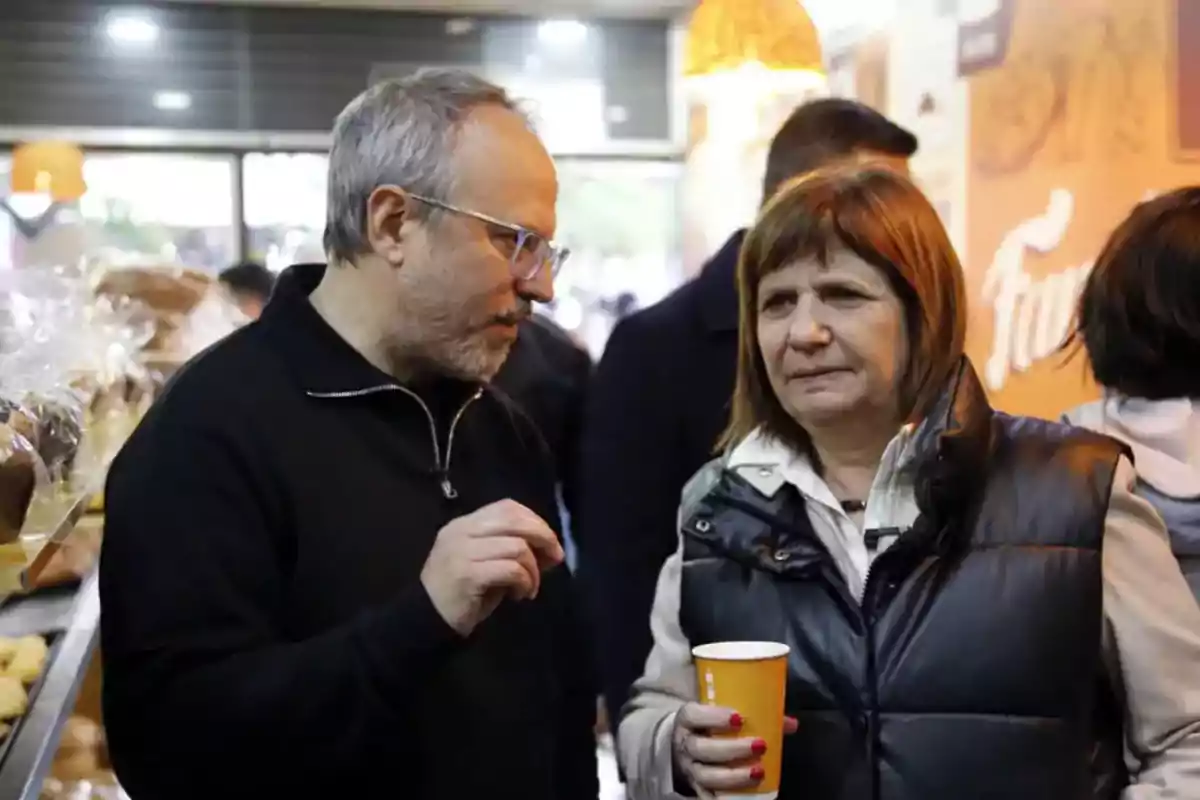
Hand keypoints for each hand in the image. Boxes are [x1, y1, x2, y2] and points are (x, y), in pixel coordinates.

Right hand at [420, 499, 563, 635]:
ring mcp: (462, 551)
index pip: (506, 507)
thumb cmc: (461, 594)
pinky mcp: (467, 574)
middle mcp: (461, 531)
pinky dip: (524, 581)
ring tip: (529, 587)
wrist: (426, 621)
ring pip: (516, 547)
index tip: (549, 541)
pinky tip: (521, 595)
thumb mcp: (485, 563)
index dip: (534, 520)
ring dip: (533, 569)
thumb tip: (550, 548)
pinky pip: (510, 569)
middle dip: (543, 537)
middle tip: (555, 558)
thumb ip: (511, 550)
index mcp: (463, 524)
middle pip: (515, 521)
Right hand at [672, 703, 797, 797]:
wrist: (681, 747)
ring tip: (758, 772)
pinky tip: (742, 798)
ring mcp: (690, 769)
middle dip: (732, 749)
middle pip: (702, 748)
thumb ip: (753, 714)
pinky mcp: (697, 788)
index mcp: (688, 720)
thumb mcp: (718, 714)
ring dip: (734, 776)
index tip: (739, 718)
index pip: (694, 715)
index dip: (714, 717)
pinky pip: (707, 797)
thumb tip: (789, 723)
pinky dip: (722, 799)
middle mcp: (686, 745)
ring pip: (706, 775)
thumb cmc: (707, 727)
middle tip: (759, 745)